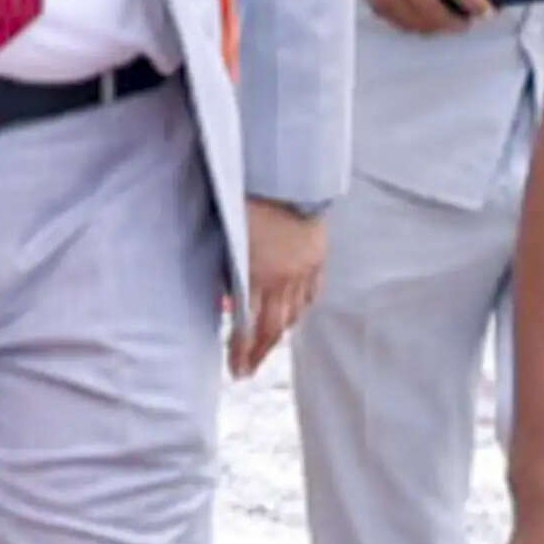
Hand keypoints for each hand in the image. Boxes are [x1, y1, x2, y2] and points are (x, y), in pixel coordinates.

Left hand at [227, 199, 324, 375]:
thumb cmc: (247, 198)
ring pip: (295, 312)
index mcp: (259, 273)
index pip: (249, 324)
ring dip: (280, 330)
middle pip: (275, 326)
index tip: (235, 370)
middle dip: (260, 352)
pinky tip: (294, 313)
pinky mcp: (318, 255)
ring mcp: (305, 268)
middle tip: (248, 369)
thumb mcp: (228, 235)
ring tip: (267, 343)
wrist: (287, 172)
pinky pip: (311, 291)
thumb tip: (224, 297)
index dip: (242, 350)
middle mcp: (285, 277)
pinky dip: (301, 305)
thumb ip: (228, 269)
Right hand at [359, 0, 492, 35]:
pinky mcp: (377, 2)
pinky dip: (417, 25)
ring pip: (421, 26)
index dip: (478, 5)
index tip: (487, 11)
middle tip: (467, 20)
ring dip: (439, 27)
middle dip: (459, 23)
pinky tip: (424, 19)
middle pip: (441, 17)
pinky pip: (401, 24)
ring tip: (447, 21)